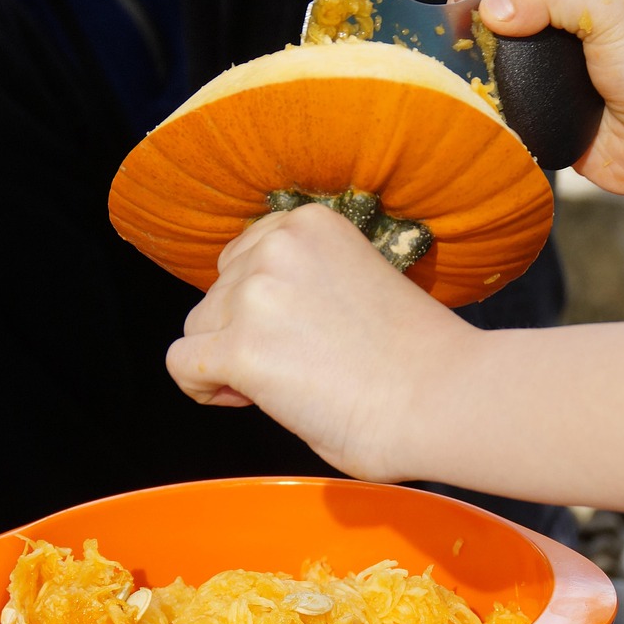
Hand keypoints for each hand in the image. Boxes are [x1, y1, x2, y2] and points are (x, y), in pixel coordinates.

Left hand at [165, 205, 477, 481]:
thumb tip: (251, 317)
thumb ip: (302, 284)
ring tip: (286, 387)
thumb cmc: (416, 359)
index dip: (261, 305)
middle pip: (216, 295)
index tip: (297, 337)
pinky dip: (203, 388)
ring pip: (196, 330)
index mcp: (309, 223)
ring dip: (227, 361)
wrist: (443, 399)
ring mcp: (255, 295)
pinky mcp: (241, 348)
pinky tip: (245, 400)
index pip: (244, 259)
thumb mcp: (354, 284)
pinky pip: (181, 365)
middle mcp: (276, 246)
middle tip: (297, 368)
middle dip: (244, 334)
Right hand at [453, 0, 623, 198]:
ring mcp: (545, 69)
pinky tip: (479, 113)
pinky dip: (485, 110)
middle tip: (461, 45)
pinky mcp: (540, 112)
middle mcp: (556, 20)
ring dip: (470, 70)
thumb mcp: (611, 7)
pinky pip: (499, 107)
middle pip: (489, 9)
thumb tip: (490, 11)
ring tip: (463, 81)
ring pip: (488, 61)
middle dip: (466, 24)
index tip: (467, 1)